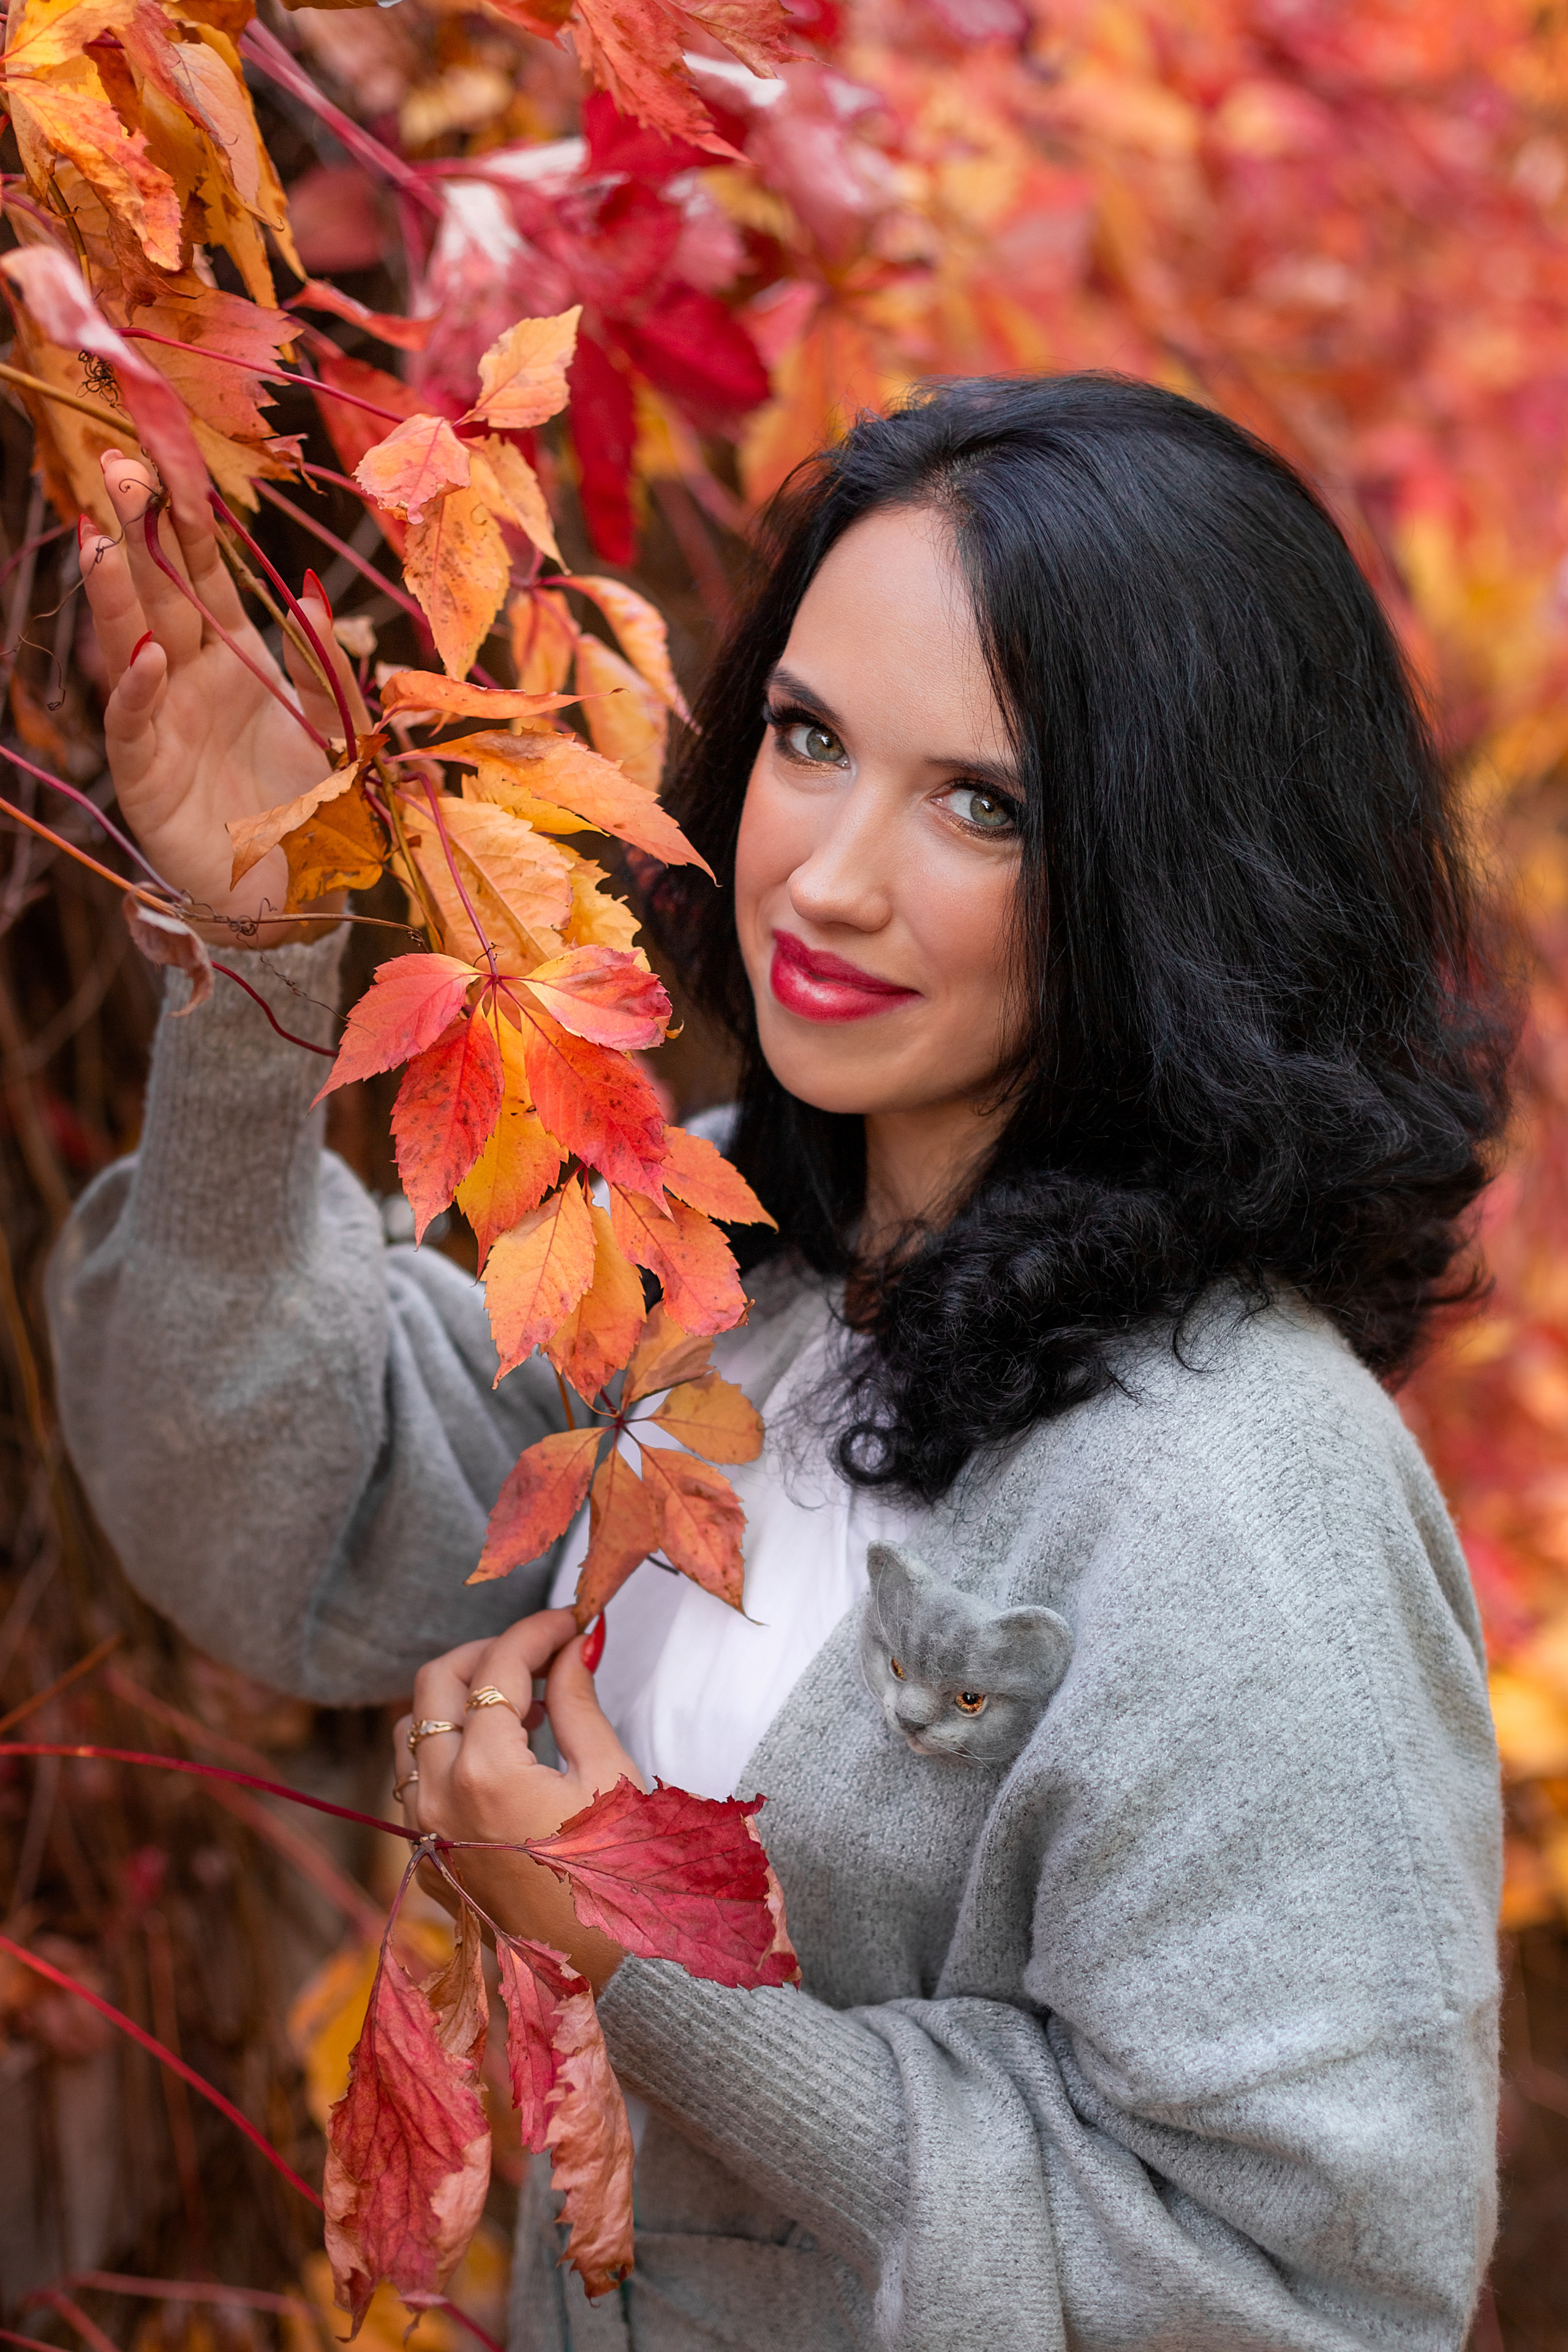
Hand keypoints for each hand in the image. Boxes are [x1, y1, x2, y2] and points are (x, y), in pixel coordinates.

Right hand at [80, 451, 361, 944]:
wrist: (300, 891)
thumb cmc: (314, 807)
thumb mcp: (339, 730)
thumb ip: (326, 669)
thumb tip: (313, 600)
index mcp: (236, 654)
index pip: (204, 572)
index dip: (187, 519)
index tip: (170, 458)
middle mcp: (190, 677)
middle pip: (159, 592)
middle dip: (136, 531)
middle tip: (116, 466)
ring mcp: (163, 723)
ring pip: (131, 646)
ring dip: (114, 596)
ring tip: (97, 542)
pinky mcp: (148, 779)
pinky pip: (135, 727)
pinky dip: (136, 693)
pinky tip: (141, 658)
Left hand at [394, 1608, 644, 1991]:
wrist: (600, 1978)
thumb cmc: (620, 1879)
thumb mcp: (610, 1779)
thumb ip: (578, 1703)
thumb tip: (573, 1644)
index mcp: (488, 1770)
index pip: (501, 1664)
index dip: (539, 1628)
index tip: (572, 1619)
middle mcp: (440, 1794)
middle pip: (436, 1681)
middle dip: (488, 1652)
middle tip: (539, 1651)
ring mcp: (425, 1828)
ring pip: (412, 1728)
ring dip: (459, 1700)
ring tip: (521, 1704)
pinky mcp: (427, 1855)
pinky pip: (414, 1778)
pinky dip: (447, 1747)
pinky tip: (501, 1753)